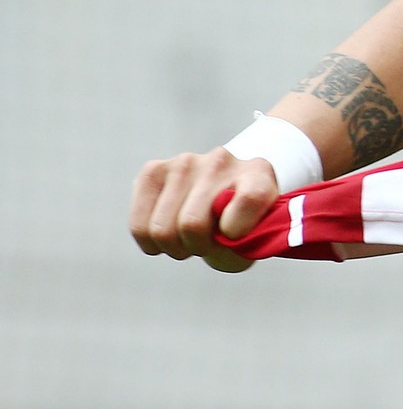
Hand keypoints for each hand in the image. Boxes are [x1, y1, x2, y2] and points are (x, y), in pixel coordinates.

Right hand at [129, 148, 279, 272]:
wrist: (223, 194)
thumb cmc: (241, 223)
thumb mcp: (257, 236)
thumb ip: (249, 241)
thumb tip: (224, 232)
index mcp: (258, 174)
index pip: (250, 199)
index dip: (238, 231)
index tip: (234, 236)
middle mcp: (221, 161)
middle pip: (192, 224)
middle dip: (197, 247)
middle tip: (206, 243)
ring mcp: (185, 162)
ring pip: (162, 229)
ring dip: (174, 247)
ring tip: (188, 237)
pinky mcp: (152, 171)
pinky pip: (139, 225)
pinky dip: (151, 243)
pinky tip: (167, 234)